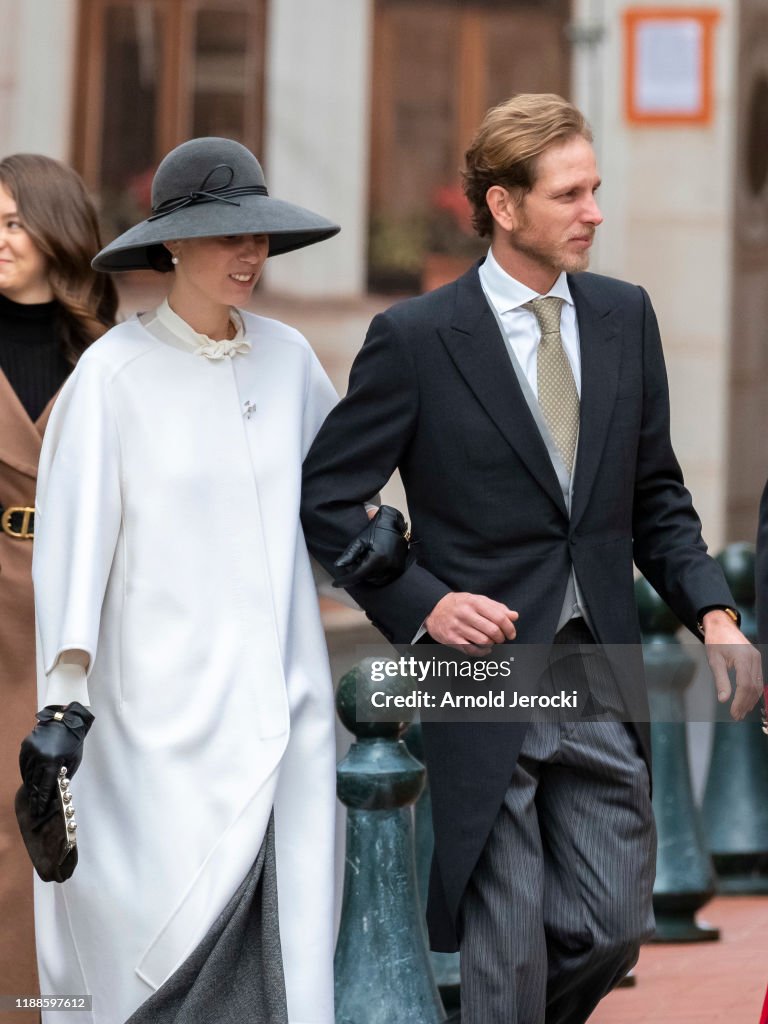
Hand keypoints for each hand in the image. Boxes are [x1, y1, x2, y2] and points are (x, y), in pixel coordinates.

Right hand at [19, 703, 93, 821]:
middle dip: (34, 797)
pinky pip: (23, 764)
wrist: (65, 720)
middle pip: (34, 783)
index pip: (45, 786)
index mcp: (53, 761)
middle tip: (33, 809)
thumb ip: (65, 776)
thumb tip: (57, 791)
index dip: (41, 800)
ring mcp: (31, 751)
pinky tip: (28, 781)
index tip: (39, 811)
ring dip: (29, 786)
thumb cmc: (73, 741)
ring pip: (27, 774)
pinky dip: (25, 773)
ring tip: (31, 797)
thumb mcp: (74, 759)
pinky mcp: (26, 746)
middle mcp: (39, 757)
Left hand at [333, 505, 408, 586]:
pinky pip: (384, 579)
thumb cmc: (375, 530)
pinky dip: (377, 575)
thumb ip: (349, 555)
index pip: (357, 576)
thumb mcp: (360, 540)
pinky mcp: (399, 570)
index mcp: (376, 559)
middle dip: (358, 572)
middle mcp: (387, 567)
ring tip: (367, 560)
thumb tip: (337, 566)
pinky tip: (375, 564)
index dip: (345, 581)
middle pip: (365, 578)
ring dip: (368, 574)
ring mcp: (395, 569)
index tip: (336, 583)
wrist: (394, 523)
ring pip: (374, 580)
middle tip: (357, 560)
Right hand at [425, 593, 517, 654]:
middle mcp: (465, 614)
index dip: (509, 628)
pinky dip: (482, 652)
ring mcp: (457, 627)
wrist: (433, 609)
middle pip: (493, 631)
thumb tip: (514, 616)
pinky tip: (485, 649)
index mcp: (474, 602)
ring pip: (483, 642)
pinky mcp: (451, 639)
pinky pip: (472, 650)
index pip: (499, 617)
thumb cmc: (460, 604)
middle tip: (502, 638)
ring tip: (492, 642)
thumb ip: (497, 607)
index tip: (511, 634)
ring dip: (492, 644)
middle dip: (501, 638)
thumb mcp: (478, 600)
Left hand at [701, 611, 762, 719]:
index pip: (745, 685)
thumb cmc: (715, 642)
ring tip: (741, 712)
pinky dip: (753, 691)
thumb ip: (720, 680)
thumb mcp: (714, 661)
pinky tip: (746, 700)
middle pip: (753, 687)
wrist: (721, 625)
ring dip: (750, 699)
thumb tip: (723, 700)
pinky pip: (758, 678)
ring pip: (758, 684)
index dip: (740, 701)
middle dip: (745, 703)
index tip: (733, 712)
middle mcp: (754, 658)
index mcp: (743, 658)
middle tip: (736, 716)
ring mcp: (757, 659)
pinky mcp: (756, 659)